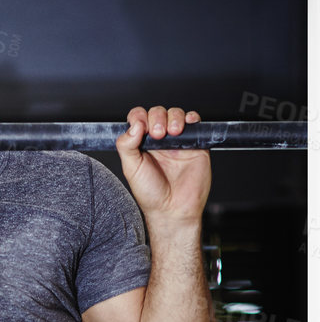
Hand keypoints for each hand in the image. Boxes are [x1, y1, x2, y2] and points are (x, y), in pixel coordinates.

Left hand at [116, 105, 208, 225]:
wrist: (173, 209)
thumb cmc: (151, 192)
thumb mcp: (131, 168)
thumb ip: (127, 145)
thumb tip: (134, 124)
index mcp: (140, 143)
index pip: (139, 118)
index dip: (140, 117)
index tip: (141, 127)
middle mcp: (159, 140)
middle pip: (157, 113)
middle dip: (157, 118)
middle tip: (157, 135)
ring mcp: (177, 141)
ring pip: (176, 115)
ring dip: (174, 117)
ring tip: (172, 133)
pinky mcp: (196, 145)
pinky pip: (196, 124)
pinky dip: (192, 119)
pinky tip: (187, 125)